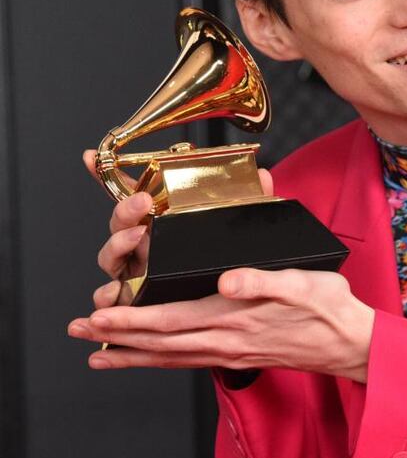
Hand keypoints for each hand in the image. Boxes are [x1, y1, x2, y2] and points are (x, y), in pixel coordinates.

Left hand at [67, 268, 374, 382]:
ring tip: (97, 353)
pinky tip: (147, 358)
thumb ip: (263, 280)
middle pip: (160, 342)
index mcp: (236, 317)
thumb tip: (227, 280)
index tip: (101, 314)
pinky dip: (158, 361)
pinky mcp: (237, 355)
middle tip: (81, 331)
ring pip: (168, 356)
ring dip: (129, 353)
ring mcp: (230, 352)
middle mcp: (226, 340)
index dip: (133, 318)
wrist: (349, 342)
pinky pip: (187, 361)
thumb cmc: (328, 308)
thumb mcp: (303, 283)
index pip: (172, 320)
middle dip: (117, 336)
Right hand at [81, 149, 272, 307]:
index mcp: (159, 220)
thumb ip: (250, 201)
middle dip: (126, 210)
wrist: (230, 301)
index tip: (90, 156)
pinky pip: (113, 297)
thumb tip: (266, 176)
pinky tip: (110, 296)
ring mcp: (136, 269)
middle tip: (143, 203)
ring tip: (136, 238)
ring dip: (118, 244)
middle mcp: (142, 243)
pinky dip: (107, 296)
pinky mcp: (136, 297)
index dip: (104, 173)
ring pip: (111, 256)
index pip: (130, 193)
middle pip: (119, 223)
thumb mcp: (236, 225)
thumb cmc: (223, 256)